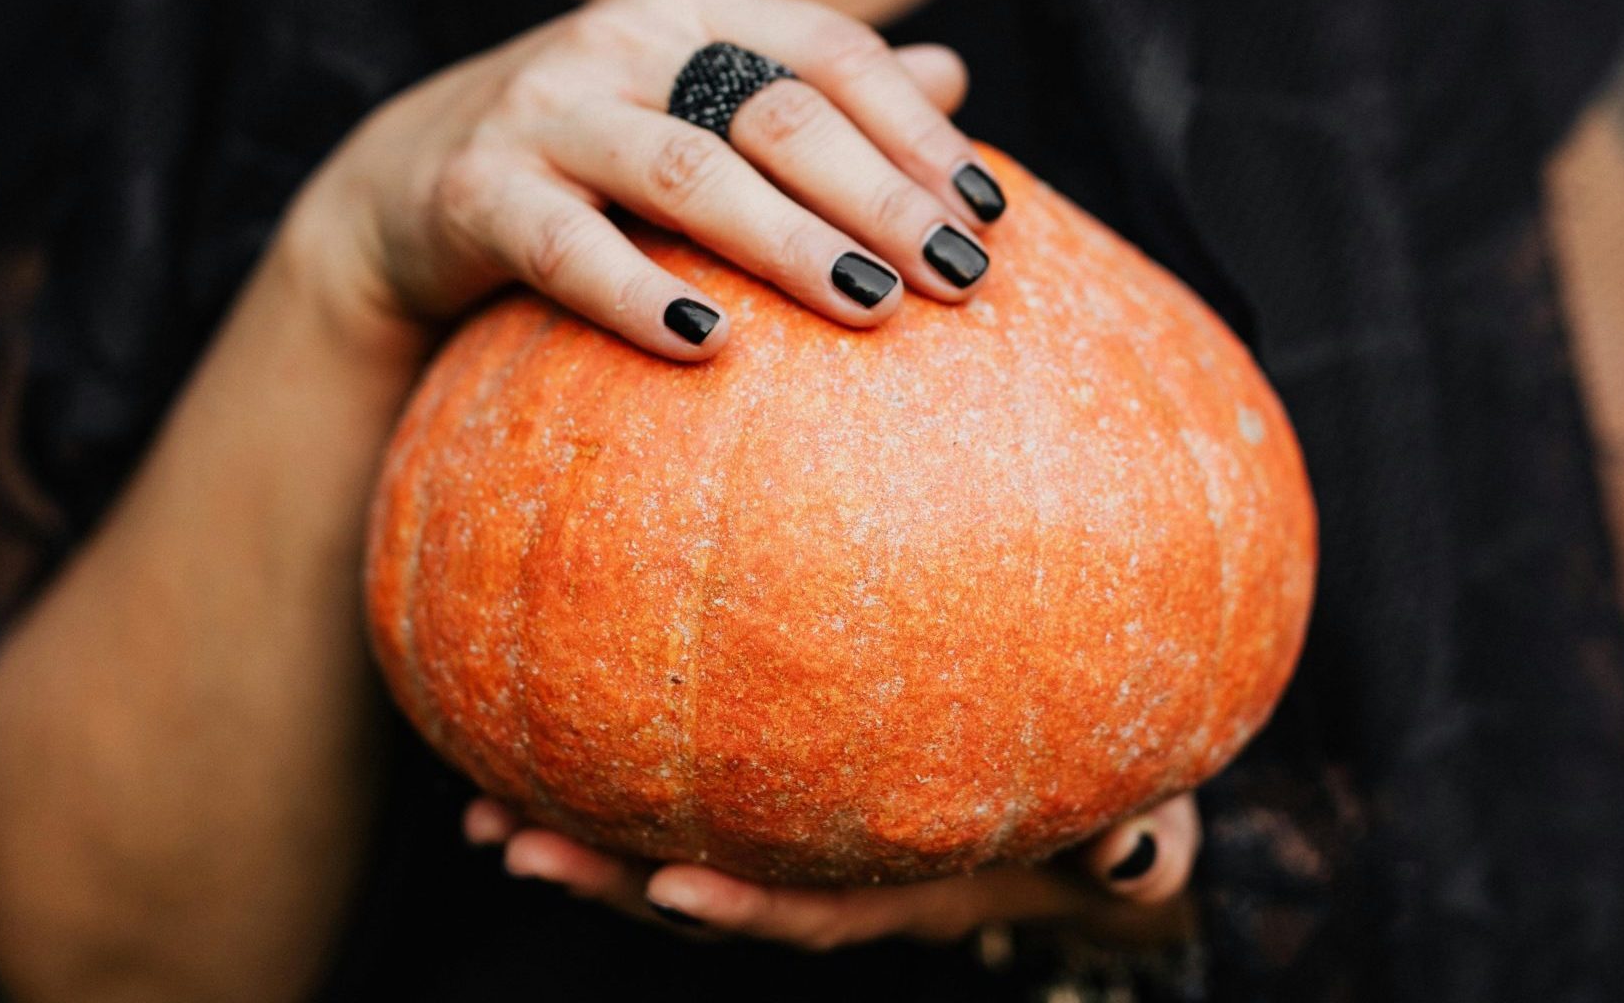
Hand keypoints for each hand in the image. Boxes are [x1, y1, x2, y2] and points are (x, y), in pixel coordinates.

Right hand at [282, 0, 1000, 358]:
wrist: (405, 185)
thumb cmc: (596, 149)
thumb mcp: (702, 99)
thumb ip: (814, 87)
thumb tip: (954, 76)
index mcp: (695, 7)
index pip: (829, 53)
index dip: (915, 130)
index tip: (985, 214)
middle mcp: (623, 39)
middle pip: (776, 111)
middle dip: (879, 196)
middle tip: (958, 275)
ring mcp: (545, 109)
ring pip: (686, 170)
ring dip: (787, 241)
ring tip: (872, 306)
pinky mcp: (479, 190)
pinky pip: (568, 246)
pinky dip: (641, 294)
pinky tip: (710, 343)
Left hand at [462, 794, 1200, 952]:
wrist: (1091, 831)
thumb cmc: (1120, 815)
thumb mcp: (1144, 831)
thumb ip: (1139, 841)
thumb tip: (1128, 854)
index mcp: (907, 892)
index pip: (812, 910)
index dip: (742, 906)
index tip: (667, 887)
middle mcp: (834, 882)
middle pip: (705, 894)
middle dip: (606, 879)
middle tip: (511, 840)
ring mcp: (797, 846)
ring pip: (669, 854)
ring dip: (577, 840)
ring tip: (478, 811)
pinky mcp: (775, 800)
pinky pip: (682, 790)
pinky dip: (606, 768)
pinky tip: (532, 714)